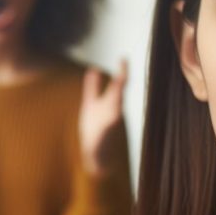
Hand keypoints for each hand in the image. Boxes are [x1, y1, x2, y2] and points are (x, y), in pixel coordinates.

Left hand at [78, 59, 128, 176]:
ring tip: (121, 80)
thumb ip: (92, 86)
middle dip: (122, 78)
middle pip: (119, 92)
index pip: (117, 84)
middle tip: (124, 62)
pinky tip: (112, 114)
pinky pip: (107, 127)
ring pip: (116, 107)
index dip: (121, 71)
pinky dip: (109, 119)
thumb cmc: (94, 130)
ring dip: (117, 95)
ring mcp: (110, 125)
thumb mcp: (91, 104)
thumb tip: (94, 68)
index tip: (124, 58)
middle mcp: (114, 112)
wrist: (96, 157)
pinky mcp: (105, 137)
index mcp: (110, 103)